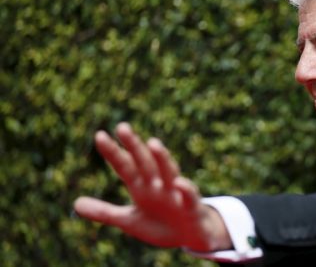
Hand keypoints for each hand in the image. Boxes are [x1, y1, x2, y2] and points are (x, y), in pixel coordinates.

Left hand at [74, 122, 230, 251]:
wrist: (190, 236)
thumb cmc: (160, 223)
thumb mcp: (129, 220)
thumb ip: (104, 212)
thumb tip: (75, 204)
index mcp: (141, 186)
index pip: (125, 165)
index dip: (113, 152)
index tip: (99, 135)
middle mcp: (158, 184)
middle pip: (145, 161)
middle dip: (134, 145)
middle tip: (122, 127)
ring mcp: (175, 193)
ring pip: (169, 171)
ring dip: (162, 158)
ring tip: (153, 143)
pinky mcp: (191, 206)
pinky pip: (188, 195)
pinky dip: (185, 189)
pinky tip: (178, 183)